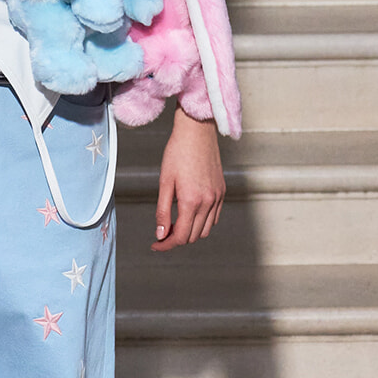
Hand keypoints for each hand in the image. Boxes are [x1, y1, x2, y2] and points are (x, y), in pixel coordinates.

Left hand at [151, 106, 224, 250]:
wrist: (197, 132)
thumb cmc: (177, 153)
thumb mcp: (164, 183)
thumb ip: (162, 211)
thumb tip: (160, 234)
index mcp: (191, 201)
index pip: (180, 236)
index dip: (166, 245)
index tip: (155, 245)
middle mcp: (208, 202)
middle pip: (193, 236)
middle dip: (176, 239)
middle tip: (161, 234)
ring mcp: (217, 197)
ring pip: (205, 230)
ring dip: (189, 232)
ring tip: (174, 225)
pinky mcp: (222, 192)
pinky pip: (214, 218)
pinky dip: (202, 222)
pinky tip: (189, 215)